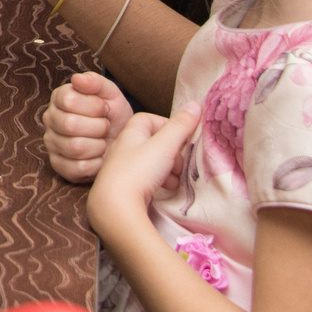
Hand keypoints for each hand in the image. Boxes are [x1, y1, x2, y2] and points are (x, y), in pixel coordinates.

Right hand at [44, 71, 135, 183]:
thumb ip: (95, 82)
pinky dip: (96, 163)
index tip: (104, 109)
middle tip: (106, 126)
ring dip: (99, 145)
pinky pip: (78, 167)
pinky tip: (99, 157)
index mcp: (59, 98)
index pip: (69, 101)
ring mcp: (52, 143)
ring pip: (75, 147)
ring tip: (103, 141)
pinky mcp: (59, 165)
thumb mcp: (111, 94)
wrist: (123, 142)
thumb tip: (77, 79)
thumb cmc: (113, 116)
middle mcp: (50, 119)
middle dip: (99, 127)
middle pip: (70, 125)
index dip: (94, 106)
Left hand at [88, 109, 198, 236]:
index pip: (148, 119)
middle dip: (172, 151)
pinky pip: (147, 179)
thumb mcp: (164, 145)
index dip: (168, 125)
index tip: (183, 137)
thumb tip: (196, 104)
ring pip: (152, 162)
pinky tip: (168, 189)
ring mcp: (123, 169)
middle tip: (182, 162)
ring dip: (169, 168)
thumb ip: (181, 126)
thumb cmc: (138, 170)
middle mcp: (124, 148)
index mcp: (130, 133)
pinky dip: (161, 182)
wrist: (115, 207)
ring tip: (176, 178)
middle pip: (153, 142)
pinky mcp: (125, 188)